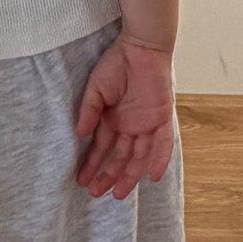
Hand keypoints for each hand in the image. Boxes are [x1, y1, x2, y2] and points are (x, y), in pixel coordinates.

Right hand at [74, 35, 176, 199]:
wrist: (141, 47)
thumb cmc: (116, 64)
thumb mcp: (96, 88)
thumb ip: (89, 111)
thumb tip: (79, 134)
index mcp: (112, 119)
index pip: (101, 148)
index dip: (91, 164)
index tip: (81, 180)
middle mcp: (129, 125)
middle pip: (119, 157)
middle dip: (108, 175)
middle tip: (96, 193)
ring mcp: (146, 124)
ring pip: (138, 156)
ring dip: (129, 175)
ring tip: (117, 194)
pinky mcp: (161, 119)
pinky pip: (163, 143)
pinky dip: (160, 160)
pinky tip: (153, 178)